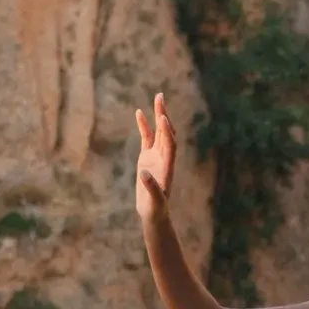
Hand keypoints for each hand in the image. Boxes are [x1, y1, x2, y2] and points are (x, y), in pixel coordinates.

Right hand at [134, 91, 176, 221]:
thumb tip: (144, 175)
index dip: (166, 132)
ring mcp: (156, 156)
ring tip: (157, 98)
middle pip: (166, 133)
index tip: (162, 118)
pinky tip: (139, 113)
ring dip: (158, 115)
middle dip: (164, 115)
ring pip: (158, 132)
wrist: (153, 212)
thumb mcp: (155, 201)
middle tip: (160, 97)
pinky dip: (144, 126)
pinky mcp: (147, 157)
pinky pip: (147, 138)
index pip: (169, 145)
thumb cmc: (156, 208)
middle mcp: (164, 158)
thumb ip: (151, 188)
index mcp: (168, 167)